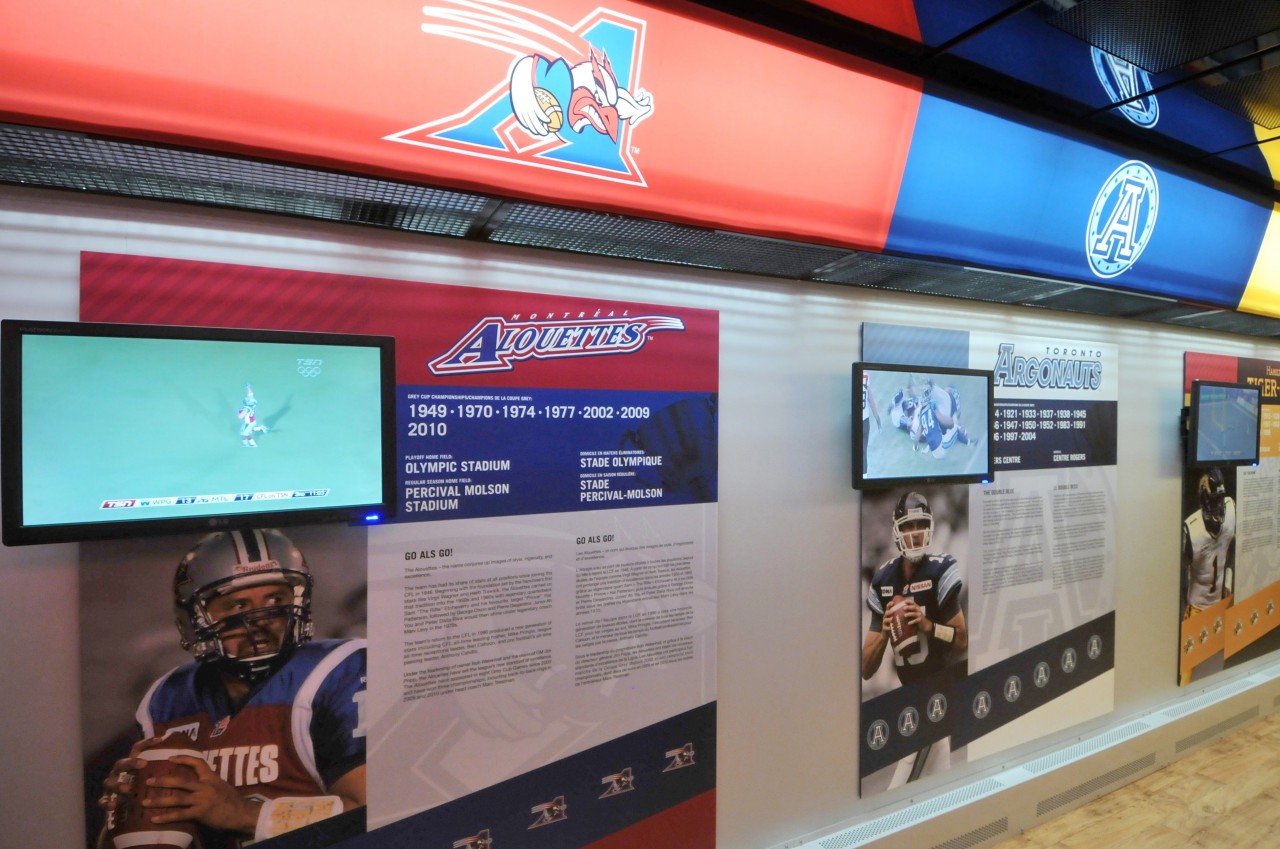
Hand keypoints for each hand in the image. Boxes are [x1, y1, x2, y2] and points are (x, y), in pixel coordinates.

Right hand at [98, 736, 171, 809]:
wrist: (126, 811)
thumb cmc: (143, 790)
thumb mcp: (153, 777)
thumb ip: (162, 767)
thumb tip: (182, 753)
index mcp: (131, 764)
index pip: (137, 749)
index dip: (147, 742)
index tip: (160, 740)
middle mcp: (119, 773)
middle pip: (121, 763)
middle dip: (131, 763)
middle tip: (143, 763)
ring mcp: (111, 786)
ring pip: (110, 782)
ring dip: (119, 785)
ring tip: (128, 789)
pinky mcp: (106, 800)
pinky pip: (103, 801)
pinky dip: (107, 802)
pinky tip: (113, 805)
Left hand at [141, 754, 259, 835]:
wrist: (243, 813)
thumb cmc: (234, 801)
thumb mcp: (223, 787)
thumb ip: (210, 784)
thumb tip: (198, 784)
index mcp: (211, 778)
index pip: (197, 763)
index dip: (183, 759)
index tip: (170, 758)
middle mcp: (205, 787)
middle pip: (180, 781)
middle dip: (163, 781)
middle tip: (148, 781)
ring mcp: (202, 800)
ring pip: (177, 799)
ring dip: (159, 801)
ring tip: (145, 802)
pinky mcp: (201, 813)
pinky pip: (180, 815)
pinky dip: (166, 817)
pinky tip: (154, 820)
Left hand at [901, 598, 933, 635]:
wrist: (924, 624)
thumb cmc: (916, 618)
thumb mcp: (913, 613)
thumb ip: (908, 611)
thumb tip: (897, 610)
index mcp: (916, 607)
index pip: (913, 603)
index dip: (909, 601)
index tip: (904, 601)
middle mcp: (918, 610)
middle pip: (914, 607)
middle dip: (909, 607)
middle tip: (904, 608)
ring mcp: (919, 615)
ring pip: (914, 614)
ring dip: (909, 614)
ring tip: (905, 615)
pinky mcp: (920, 620)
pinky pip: (916, 621)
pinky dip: (912, 622)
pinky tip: (908, 623)